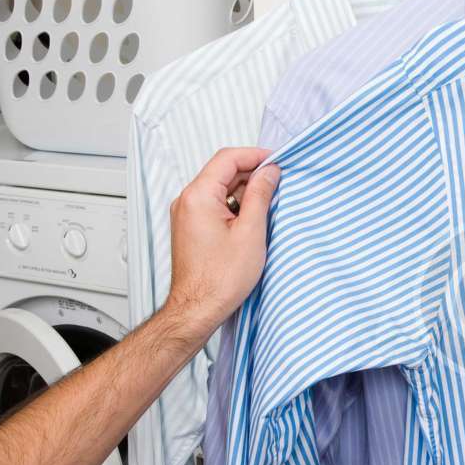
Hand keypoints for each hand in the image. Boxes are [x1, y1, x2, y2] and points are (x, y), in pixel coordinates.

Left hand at [164, 147, 279, 336]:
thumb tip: (269, 172)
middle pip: (223, 172)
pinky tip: (252, 222)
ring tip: (267, 210)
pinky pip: (215, 205)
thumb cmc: (220, 279)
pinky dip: (235, 207)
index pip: (228, 158)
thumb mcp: (251, 231)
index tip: (277, 160)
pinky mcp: (192, 228)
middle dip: (252, 175)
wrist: (198, 309)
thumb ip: (260, 195)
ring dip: (245, 193)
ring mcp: (187, 214)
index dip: (255, 155)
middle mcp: (187, 201)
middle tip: (278, 185)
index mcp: (198, 196)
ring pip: (220, 189)